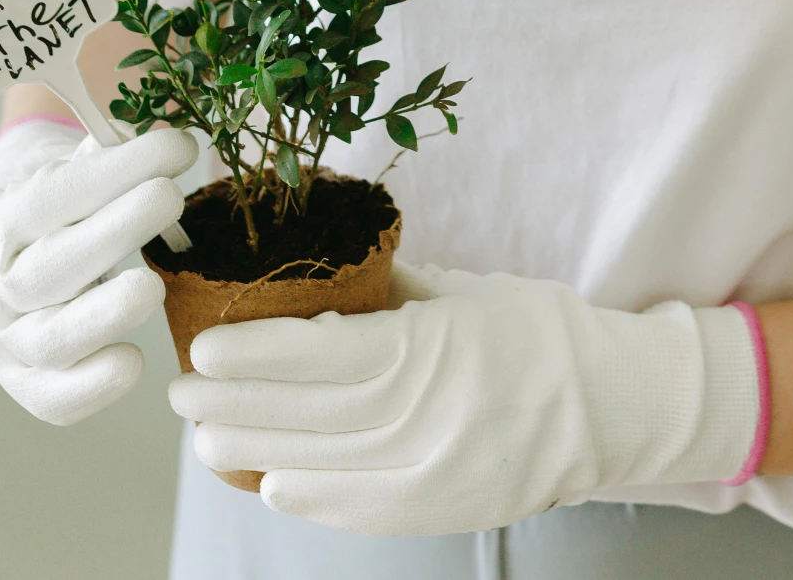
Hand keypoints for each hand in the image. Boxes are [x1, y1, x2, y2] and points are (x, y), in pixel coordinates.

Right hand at [0, 118, 196, 424]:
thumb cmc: (45, 201)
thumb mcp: (59, 165)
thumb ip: (103, 155)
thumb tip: (170, 140)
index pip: (49, 195)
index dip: (116, 171)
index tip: (179, 148)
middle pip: (43, 271)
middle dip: (112, 233)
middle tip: (169, 199)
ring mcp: (1, 342)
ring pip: (44, 341)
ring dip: (104, 315)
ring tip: (154, 289)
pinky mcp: (25, 384)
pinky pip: (53, 400)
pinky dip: (92, 386)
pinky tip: (131, 361)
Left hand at [168, 260, 762, 534]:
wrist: (611, 406)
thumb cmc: (535, 332)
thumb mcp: (462, 291)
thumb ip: (389, 290)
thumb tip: (317, 279)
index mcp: (431, 350)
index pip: (320, 357)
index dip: (255, 356)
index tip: (205, 347)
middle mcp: (424, 420)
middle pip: (306, 417)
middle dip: (232, 406)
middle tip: (182, 393)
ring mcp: (429, 476)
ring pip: (318, 469)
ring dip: (253, 452)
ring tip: (206, 436)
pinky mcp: (435, 514)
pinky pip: (353, 510)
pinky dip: (304, 494)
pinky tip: (270, 477)